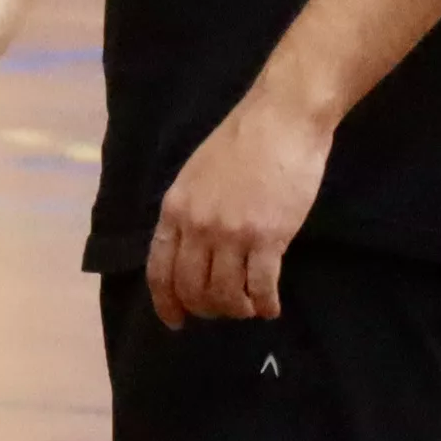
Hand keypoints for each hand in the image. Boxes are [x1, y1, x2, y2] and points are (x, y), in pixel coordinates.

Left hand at [145, 85, 331, 323]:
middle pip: (192, 288)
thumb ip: (188, 210)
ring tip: (249, 307)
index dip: (166, 302)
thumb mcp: (196, 174)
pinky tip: (270, 306)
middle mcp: (198, 225)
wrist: (280, 119)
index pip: (160, 269)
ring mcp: (232, 233)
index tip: (175, 320)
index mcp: (175, 208)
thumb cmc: (241, 141)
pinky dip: (265, 304)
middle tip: (222, 311)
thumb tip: (188, 248)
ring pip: (226, 294)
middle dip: (206, 308)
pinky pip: (261, 288)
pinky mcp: (268, 238)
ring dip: (237, 309)